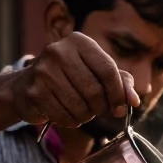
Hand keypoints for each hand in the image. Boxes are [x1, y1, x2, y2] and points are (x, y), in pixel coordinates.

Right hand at [9, 33, 139, 127]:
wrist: (27, 85)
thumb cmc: (71, 78)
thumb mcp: (97, 72)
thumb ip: (121, 82)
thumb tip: (134, 101)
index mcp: (79, 41)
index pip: (108, 71)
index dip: (118, 94)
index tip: (119, 108)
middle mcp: (59, 51)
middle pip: (95, 92)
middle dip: (99, 107)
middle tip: (95, 109)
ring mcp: (44, 71)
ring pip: (80, 107)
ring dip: (85, 116)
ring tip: (79, 109)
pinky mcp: (35, 92)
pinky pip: (64, 117)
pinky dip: (70, 121)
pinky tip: (65, 113)